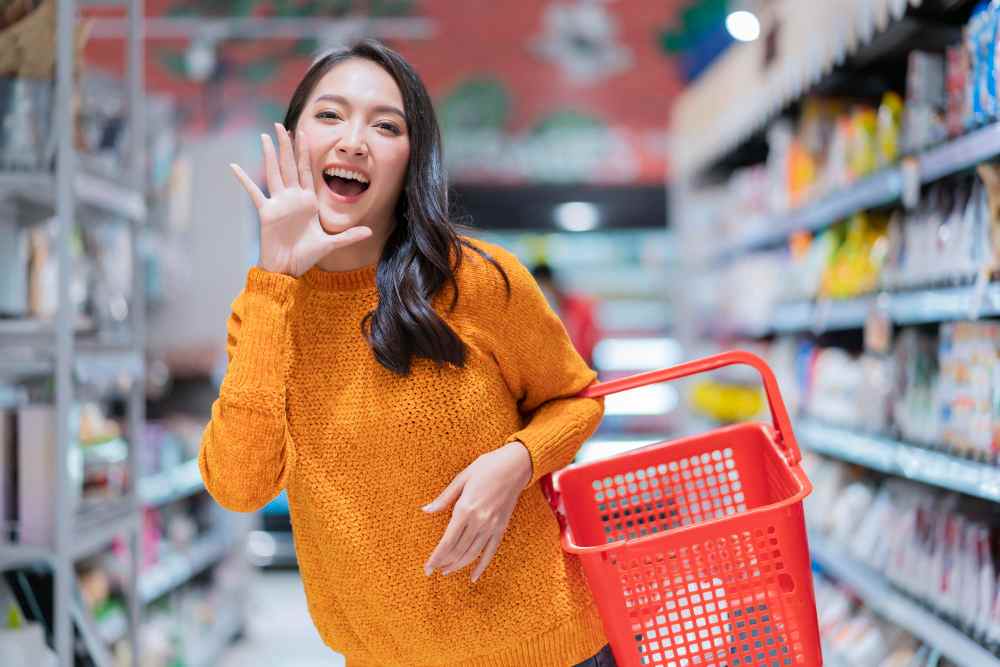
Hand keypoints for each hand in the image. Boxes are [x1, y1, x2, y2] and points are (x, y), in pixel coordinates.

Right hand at [229, 123, 371, 276]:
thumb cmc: (306, 256)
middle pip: (288, 166)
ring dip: (269, 155)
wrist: (287, 269)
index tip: (302, 133)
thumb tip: (371, 231)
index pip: (306, 171)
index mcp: (308, 201)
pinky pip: (254, 192)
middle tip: (280, 125)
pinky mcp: (266, 212)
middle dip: (285, 145)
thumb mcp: (331, 243)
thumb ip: (349, 236)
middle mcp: (293, 198)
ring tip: (265, 136)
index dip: (303, 152)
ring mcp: (278, 203)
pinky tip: (234, 166)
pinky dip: (244, 179)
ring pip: (274, 173)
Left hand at [422, 441, 532, 582]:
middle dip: (443, 563)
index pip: (447, 542)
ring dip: (458, 566)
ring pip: (472, 554)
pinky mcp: (501, 528)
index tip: (427, 568)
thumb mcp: (462, 478)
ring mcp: (492, 526)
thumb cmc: (487, 467)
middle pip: (457, 551)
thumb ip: (444, 498)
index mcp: (465, 509)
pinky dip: (481, 566)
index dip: (436, 557)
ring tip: (446, 571)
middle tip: (432, 570)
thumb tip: (426, 510)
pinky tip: (473, 576)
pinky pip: (490, 552)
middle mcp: (478, 521)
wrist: (515, 465)